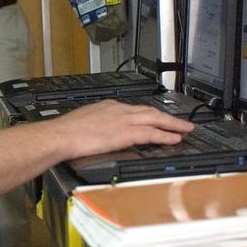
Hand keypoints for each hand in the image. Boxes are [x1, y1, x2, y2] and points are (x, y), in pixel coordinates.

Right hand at [55, 99, 193, 158]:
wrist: (60, 136)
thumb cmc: (65, 132)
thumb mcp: (82, 123)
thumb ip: (95, 126)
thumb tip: (96, 133)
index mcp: (107, 107)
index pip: (134, 109)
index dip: (148, 114)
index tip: (155, 118)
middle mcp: (118, 110)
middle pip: (149, 111)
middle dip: (167, 117)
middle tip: (181, 121)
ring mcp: (124, 120)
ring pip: (155, 119)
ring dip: (172, 124)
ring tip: (185, 129)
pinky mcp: (126, 133)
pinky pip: (152, 133)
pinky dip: (165, 135)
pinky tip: (175, 139)